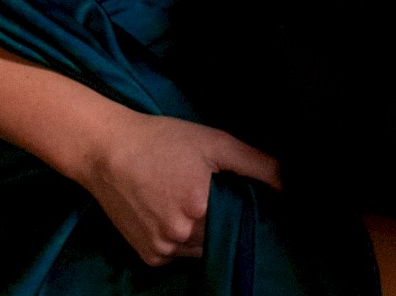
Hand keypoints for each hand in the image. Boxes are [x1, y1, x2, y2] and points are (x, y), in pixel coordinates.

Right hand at [76, 110, 280, 265]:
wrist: (106, 150)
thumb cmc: (161, 140)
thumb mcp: (211, 141)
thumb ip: (254, 162)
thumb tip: (289, 181)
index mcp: (201, 205)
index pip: (240, 219)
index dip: (238, 206)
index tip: (231, 192)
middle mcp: (183, 234)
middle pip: (220, 235)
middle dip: (218, 218)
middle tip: (204, 191)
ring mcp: (164, 248)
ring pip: (200, 249)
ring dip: (200, 232)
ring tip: (185, 199)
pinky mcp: (149, 256)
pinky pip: (177, 254)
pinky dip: (179, 239)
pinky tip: (168, 211)